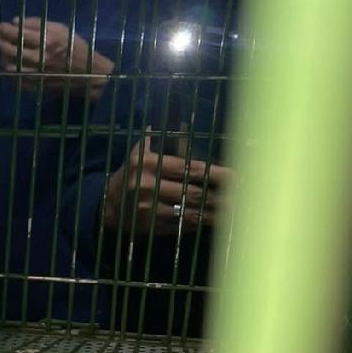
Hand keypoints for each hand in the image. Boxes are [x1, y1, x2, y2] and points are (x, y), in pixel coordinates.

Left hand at [0, 18, 113, 97]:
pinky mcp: (35, 86)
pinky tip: (10, 66)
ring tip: (3, 52)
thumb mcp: (61, 29)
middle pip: (11, 50)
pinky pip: (15, 79)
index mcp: (47, 42)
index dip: (6, 30)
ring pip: (10, 66)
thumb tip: (15, 21)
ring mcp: (36, 74)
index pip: (19, 34)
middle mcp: (39, 58)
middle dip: (1, 43)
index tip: (1, 26)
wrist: (88, 74)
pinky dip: (9, 72)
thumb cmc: (75, 47)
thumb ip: (37, 24)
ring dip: (3, 58)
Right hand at [103, 134, 231, 235]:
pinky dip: (199, 224)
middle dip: (221, 195)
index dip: (217, 174)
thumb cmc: (130, 176)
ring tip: (236, 212)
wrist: (107, 205)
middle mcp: (148, 186)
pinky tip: (215, 222)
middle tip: (244, 196)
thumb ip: (163, 145)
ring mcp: (150, 209)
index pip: (190, 169)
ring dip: (214, 213)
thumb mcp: (140, 156)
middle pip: (193, 193)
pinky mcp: (152, 226)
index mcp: (148, 164)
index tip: (238, 176)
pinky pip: (181, 226)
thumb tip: (184, 126)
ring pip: (189, 212)